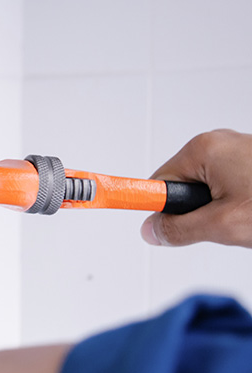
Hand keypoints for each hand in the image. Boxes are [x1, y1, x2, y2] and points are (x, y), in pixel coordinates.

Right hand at [141, 129, 251, 247]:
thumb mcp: (224, 224)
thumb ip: (180, 228)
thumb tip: (152, 230)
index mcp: (203, 149)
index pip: (158, 183)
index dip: (153, 205)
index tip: (132, 212)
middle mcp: (217, 142)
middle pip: (181, 186)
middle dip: (197, 211)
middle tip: (221, 222)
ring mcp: (236, 149)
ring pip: (206, 188)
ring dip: (219, 207)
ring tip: (244, 214)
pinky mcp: (249, 159)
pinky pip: (226, 183)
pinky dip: (235, 199)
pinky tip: (251, 207)